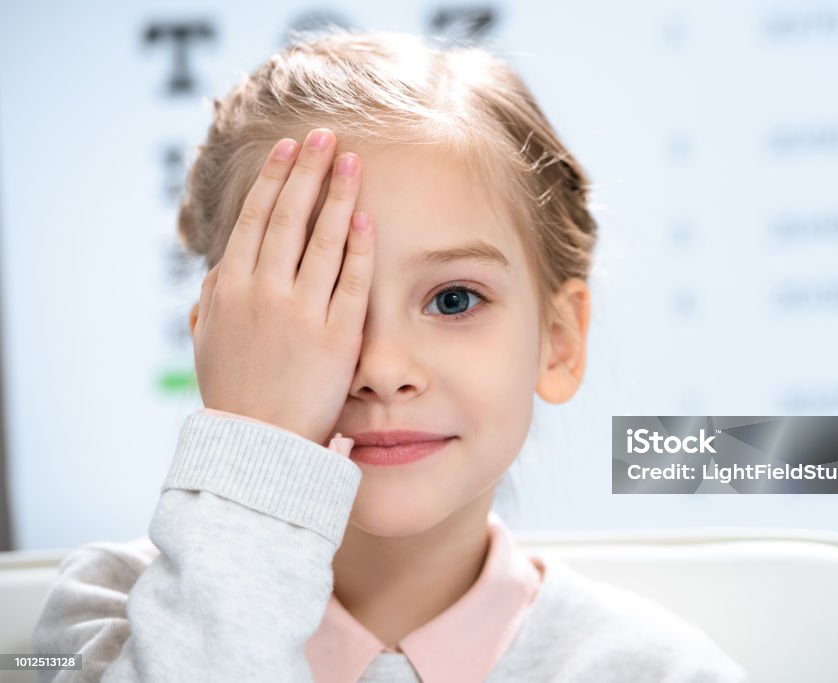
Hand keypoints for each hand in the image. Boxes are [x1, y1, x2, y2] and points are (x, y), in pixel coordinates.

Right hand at [191, 128, 373, 445]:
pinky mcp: (336, 337)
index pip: (254, 219)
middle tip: (325, 135)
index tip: (290, 149)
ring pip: (323, 240)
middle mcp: (263, 292)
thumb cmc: (233, 393)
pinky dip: (360, 247)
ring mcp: (301, 312)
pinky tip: (367, 218)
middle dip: (308, 171)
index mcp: (228, 288)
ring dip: (338, 196)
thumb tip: (217, 270)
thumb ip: (211, 300)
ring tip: (353, 162)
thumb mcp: (208, 341)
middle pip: (289, 217)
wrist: (257, 447)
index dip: (274, 180)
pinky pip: (352, 281)